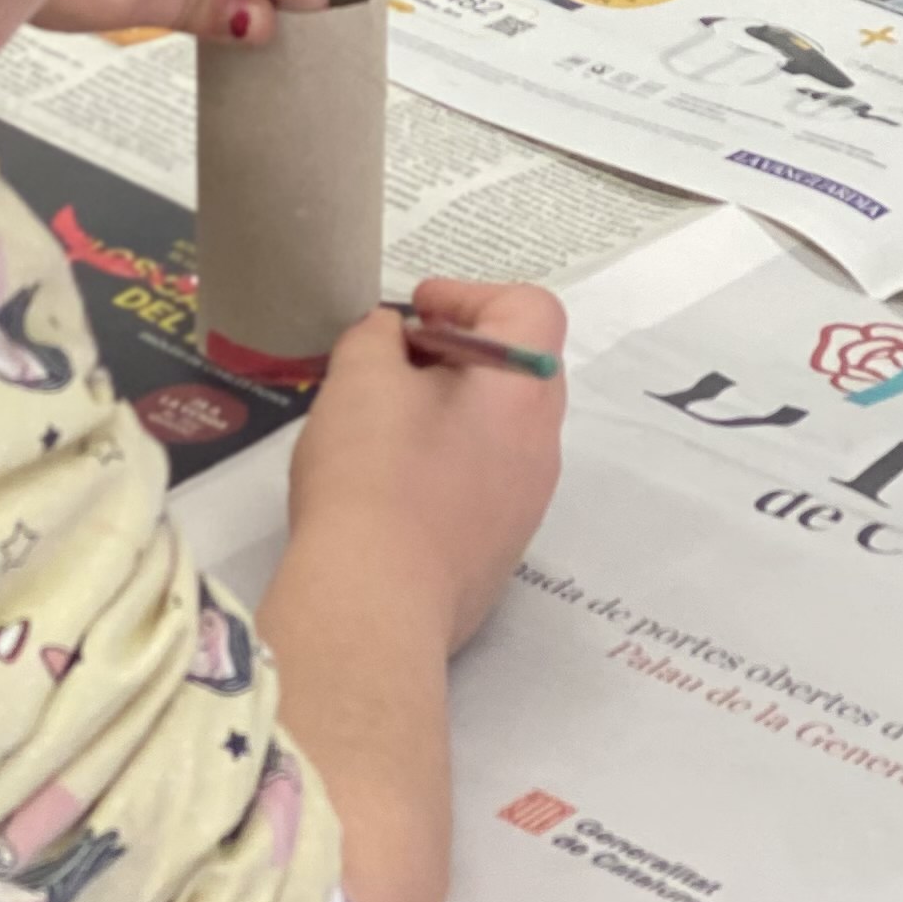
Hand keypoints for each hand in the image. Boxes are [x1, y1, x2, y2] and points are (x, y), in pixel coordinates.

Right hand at [283, 279, 565, 653]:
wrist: (374, 606)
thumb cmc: (372, 474)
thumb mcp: (359, 378)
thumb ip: (376, 337)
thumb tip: (391, 338)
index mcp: (524, 392)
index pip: (530, 311)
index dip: (471, 295)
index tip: (417, 313)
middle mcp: (542, 447)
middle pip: (518, 372)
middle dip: (459, 354)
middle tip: (398, 362)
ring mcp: (526, 508)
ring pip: (501, 435)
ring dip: (453, 414)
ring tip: (387, 422)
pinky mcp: (498, 555)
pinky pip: (483, 488)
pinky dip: (447, 467)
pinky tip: (392, 487)